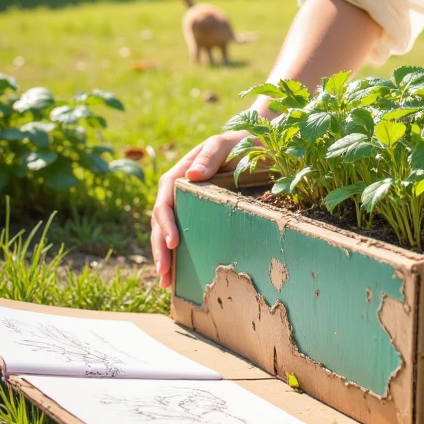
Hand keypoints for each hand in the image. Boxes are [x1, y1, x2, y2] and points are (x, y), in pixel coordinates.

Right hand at [150, 132, 240, 289]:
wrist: (263, 145)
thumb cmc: (244, 141)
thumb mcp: (228, 142)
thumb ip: (211, 154)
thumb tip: (192, 176)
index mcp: (183, 172)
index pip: (165, 198)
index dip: (165, 221)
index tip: (173, 242)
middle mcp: (182, 191)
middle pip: (162, 220)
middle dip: (160, 247)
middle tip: (164, 271)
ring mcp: (191, 204)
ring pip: (169, 231)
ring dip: (165, 256)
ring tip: (167, 282)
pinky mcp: (203, 215)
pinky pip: (188, 235)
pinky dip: (181, 256)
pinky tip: (180, 277)